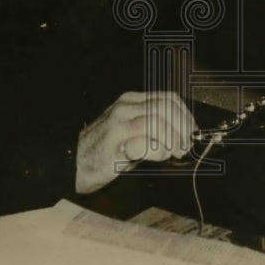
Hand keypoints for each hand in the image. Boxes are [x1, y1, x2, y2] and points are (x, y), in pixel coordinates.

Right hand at [74, 91, 197, 193]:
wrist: (72, 165)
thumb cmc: (105, 155)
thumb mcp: (134, 138)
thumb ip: (154, 133)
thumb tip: (183, 138)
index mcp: (132, 101)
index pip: (168, 98)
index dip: (185, 115)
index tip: (192, 134)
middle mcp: (126, 104)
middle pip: (166, 106)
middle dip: (182, 127)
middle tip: (186, 147)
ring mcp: (119, 117)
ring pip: (158, 118)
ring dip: (173, 137)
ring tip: (175, 152)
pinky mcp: (114, 134)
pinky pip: (145, 134)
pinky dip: (158, 146)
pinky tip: (159, 156)